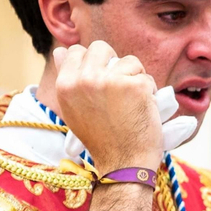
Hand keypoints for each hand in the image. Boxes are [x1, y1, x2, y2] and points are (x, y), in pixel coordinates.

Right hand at [48, 42, 162, 172]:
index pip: (76, 51)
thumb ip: (69, 79)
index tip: (102, 82)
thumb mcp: (75, 109)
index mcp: (65, 85)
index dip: (93, 63)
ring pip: (128, 61)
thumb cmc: (102, 138)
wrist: (124, 163)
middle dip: (114, 64)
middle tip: (120, 90)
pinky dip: (150, 92)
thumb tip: (61, 51)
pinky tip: (143, 110)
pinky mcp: (134, 85)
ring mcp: (109, 81)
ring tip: (131, 103)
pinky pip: (146, 77)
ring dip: (135, 78)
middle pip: (101, 47)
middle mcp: (83, 79)